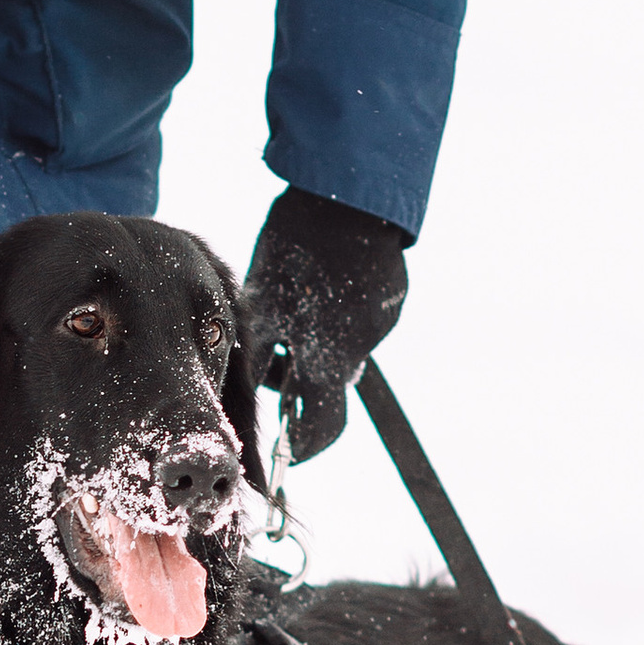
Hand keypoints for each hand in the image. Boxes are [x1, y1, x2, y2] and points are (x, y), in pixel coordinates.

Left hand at [242, 188, 409, 462]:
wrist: (344, 197)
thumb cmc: (293, 247)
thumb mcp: (263, 303)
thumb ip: (260, 353)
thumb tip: (252, 390)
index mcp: (326, 356)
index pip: (321, 427)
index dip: (303, 446)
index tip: (287, 448)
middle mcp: (360, 348)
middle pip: (334, 389)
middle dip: (309, 387)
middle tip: (284, 362)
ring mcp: (380, 323)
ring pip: (345, 351)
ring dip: (323, 343)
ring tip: (301, 302)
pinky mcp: (391, 301)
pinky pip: (361, 322)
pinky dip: (341, 315)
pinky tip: (325, 283)